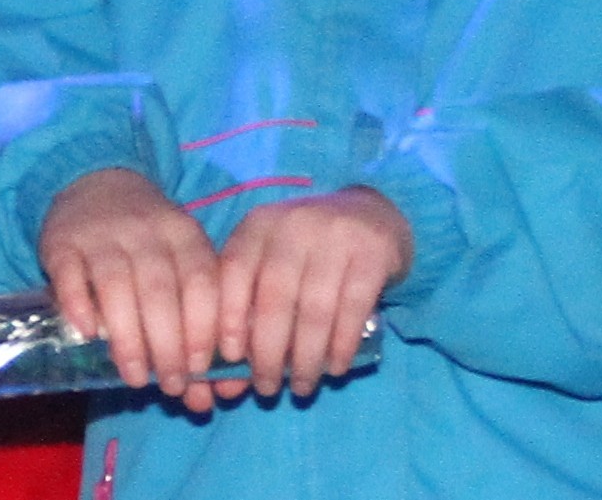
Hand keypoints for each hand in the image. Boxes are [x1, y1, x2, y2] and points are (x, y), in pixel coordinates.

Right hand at [38, 168, 222, 412]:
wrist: (96, 184)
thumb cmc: (149, 240)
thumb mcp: (180, 258)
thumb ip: (194, 316)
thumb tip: (206, 392)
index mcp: (184, 233)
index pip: (201, 282)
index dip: (203, 329)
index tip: (200, 370)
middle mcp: (145, 230)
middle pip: (159, 290)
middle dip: (168, 345)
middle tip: (170, 385)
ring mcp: (101, 234)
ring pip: (116, 286)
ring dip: (127, 338)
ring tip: (134, 377)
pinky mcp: (63, 241)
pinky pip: (70, 276)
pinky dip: (78, 306)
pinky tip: (87, 334)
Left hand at [211, 188, 410, 401]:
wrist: (370, 214)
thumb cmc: (308, 250)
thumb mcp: (273, 257)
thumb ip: (251, 299)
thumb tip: (231, 366)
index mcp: (259, 225)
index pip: (233, 270)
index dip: (229, 316)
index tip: (230, 358)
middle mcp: (292, 224)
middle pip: (274, 297)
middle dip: (268, 351)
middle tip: (266, 388)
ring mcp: (334, 236)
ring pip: (314, 309)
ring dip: (306, 357)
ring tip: (302, 387)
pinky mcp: (372, 253)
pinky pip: (353, 308)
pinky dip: (341, 344)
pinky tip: (335, 368)